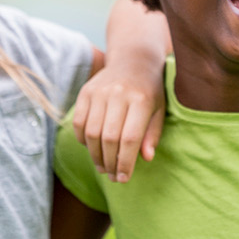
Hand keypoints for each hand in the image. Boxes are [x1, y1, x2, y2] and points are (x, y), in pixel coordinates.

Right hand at [70, 60, 165, 182]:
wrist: (134, 60)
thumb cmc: (150, 90)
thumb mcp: (159, 110)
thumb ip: (153, 134)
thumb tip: (146, 158)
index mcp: (141, 100)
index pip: (130, 139)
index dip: (125, 162)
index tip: (123, 178)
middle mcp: (119, 94)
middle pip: (109, 138)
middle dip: (109, 163)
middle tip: (112, 176)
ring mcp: (100, 91)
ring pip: (91, 133)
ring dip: (95, 155)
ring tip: (102, 167)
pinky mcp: (86, 91)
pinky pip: (79, 122)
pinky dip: (82, 140)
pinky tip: (91, 148)